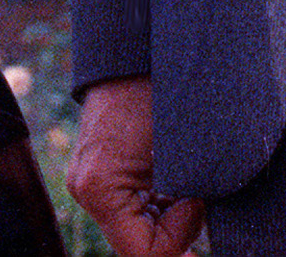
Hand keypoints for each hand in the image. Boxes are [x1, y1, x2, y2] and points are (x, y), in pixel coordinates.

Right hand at [66, 76, 201, 256]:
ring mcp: (89, 180)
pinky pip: (132, 208)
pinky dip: (160, 205)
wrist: (138, 50)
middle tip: (199, 196)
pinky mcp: (100, 171)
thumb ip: (189, 202)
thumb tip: (199, 242)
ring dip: (168, 218)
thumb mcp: (184, 155)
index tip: (198, 199)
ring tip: (190, 187)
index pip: (145, 253)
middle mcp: (86, 189)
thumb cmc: (164, 94)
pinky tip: (177, 183)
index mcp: (99, 187)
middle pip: (138, 245)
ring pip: (137, 228)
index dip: (181, 237)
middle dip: (176, 229)